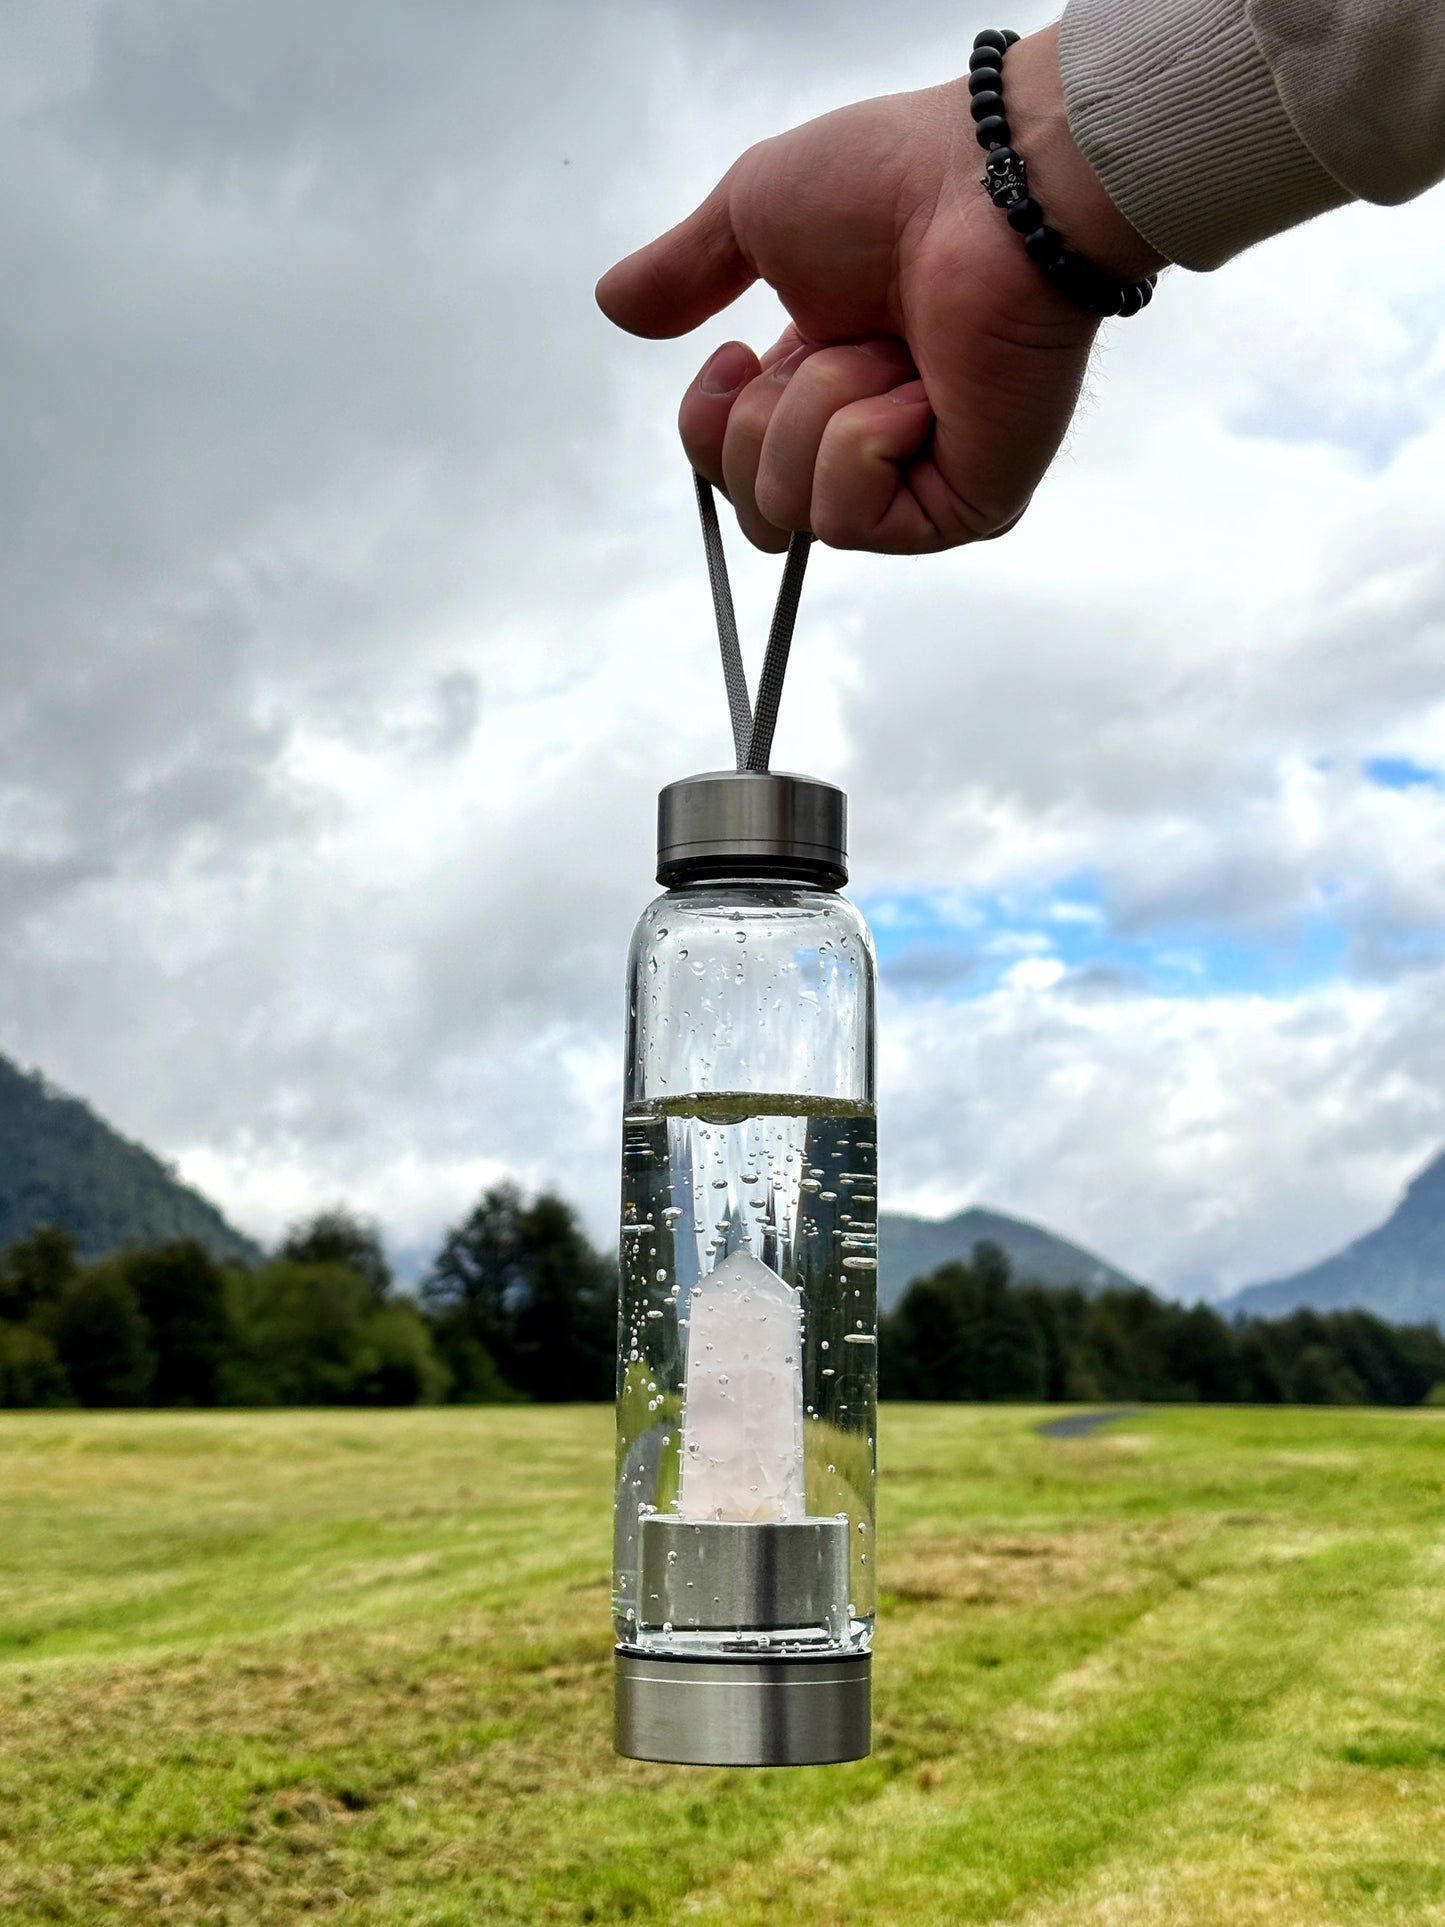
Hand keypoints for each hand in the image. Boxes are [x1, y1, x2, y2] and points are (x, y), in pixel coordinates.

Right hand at [596, 23, 1162, 554]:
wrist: (985, 186)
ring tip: (891, 351)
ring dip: (820, 409)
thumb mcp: (750, 214)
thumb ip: (683, 271)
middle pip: (755, 512)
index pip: (730, 472)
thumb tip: (614, 305)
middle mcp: (873, 446)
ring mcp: (920, 483)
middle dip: (762, 421)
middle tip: (830, 346)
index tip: (739, 350)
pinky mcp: (963, 510)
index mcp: (824, 390)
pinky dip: (864, 439)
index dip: (710, 424)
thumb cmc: (891, 182)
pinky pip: (848, 518)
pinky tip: (919, 387)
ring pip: (792, 509)